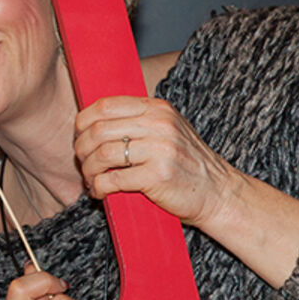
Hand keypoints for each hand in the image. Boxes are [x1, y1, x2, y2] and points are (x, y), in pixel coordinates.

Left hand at [73, 95, 242, 229]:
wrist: (218, 193)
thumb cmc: (186, 164)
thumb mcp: (167, 130)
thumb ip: (138, 122)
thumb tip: (91, 122)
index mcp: (157, 109)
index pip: (105, 106)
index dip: (83, 123)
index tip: (80, 138)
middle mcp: (159, 124)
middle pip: (98, 130)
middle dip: (82, 150)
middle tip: (82, 163)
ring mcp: (160, 150)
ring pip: (101, 155)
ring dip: (88, 171)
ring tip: (91, 180)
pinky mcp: (157, 176)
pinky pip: (112, 180)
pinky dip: (98, 188)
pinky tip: (100, 192)